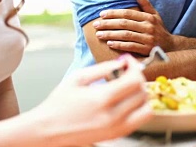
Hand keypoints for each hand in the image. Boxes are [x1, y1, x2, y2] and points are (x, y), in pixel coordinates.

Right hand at [32, 55, 152, 144]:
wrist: (49, 129)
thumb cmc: (59, 103)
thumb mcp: (77, 78)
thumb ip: (102, 68)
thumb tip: (121, 62)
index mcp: (102, 98)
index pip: (134, 80)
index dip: (135, 66)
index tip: (128, 61)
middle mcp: (113, 116)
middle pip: (142, 93)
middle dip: (138, 77)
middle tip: (128, 71)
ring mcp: (116, 128)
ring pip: (146, 108)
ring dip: (141, 94)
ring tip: (128, 87)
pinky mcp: (116, 135)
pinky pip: (139, 120)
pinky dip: (138, 108)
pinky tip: (125, 100)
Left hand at [94, 0, 170, 55]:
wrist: (171, 47)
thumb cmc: (159, 29)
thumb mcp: (154, 15)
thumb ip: (145, 3)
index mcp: (148, 17)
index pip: (127, 13)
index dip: (114, 13)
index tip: (101, 14)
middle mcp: (148, 27)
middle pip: (124, 24)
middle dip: (108, 24)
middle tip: (96, 24)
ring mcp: (148, 39)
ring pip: (126, 35)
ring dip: (111, 34)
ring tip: (99, 34)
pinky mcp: (147, 50)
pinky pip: (130, 46)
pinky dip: (119, 45)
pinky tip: (109, 43)